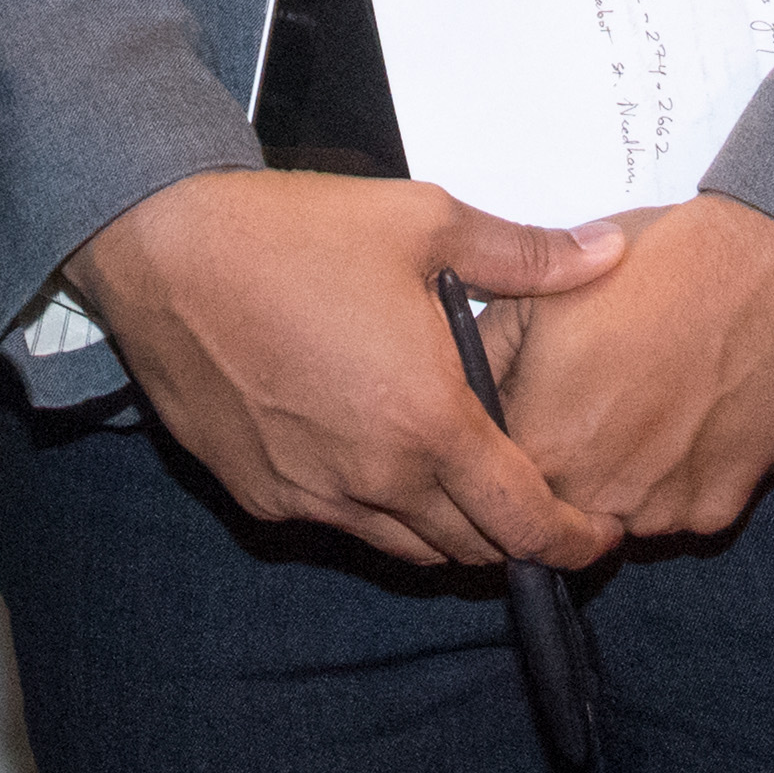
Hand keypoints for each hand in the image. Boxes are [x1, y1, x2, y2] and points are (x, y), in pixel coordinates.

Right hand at [72, 171, 628, 570]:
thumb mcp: (426, 223)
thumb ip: (527, 255)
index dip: (573, 540)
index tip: (600, 532)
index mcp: (428, 423)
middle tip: (539, 498)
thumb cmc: (295, 232)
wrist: (165, 249)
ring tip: (468, 481)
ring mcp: (312, 496)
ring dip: (448, 529)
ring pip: (405, 547)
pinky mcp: (261, 495)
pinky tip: (383, 457)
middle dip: (515, 536)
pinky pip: (340, 526)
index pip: (523, 523)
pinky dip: (378, 510)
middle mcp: (373, 479)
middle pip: (469, 549)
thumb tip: (608, 253)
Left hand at [495, 194, 773, 549]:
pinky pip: (679, 512)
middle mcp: (594, 494)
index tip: (533, 415)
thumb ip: (486, 354)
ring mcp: (658, 511)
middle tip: (597, 403)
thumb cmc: (667, 268)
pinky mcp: (715, 511)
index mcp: (540, 444)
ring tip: (649, 401)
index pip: (495, 479)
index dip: (508, 444)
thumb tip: (460, 387)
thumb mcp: (545, 293)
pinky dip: (680, 478)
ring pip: (618, 513)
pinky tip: (692, 415)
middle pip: (556, 505)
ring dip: (621, 476)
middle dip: (564, 464)